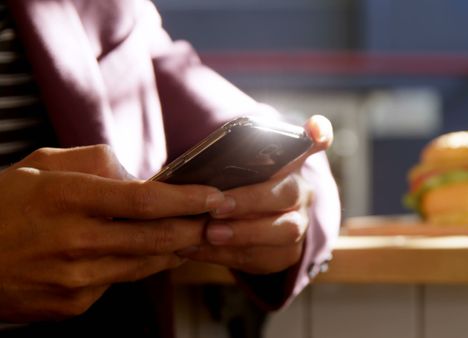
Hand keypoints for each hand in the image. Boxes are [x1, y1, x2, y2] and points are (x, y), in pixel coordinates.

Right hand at [0, 145, 227, 321]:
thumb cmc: (3, 206)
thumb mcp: (41, 165)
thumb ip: (96, 163)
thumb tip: (141, 176)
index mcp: (66, 197)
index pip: (144, 199)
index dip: (188, 199)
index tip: (216, 196)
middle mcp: (73, 241)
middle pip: (155, 238)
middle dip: (195, 228)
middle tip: (218, 218)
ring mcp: (72, 279)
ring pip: (145, 264)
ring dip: (174, 249)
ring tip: (191, 234)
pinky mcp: (71, 305)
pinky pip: (117, 282)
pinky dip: (135, 266)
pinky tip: (141, 253)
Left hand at [182, 115, 333, 273]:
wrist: (244, 226)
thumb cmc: (233, 188)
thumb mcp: (230, 169)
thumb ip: (226, 162)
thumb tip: (196, 166)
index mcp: (290, 162)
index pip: (314, 142)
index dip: (318, 135)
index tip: (314, 130)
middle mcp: (301, 192)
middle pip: (287, 193)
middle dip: (251, 200)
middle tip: (217, 207)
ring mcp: (299, 225)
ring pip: (285, 231)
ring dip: (244, 233)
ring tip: (210, 233)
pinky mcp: (287, 254)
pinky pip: (265, 258)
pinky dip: (228, 256)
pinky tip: (198, 249)